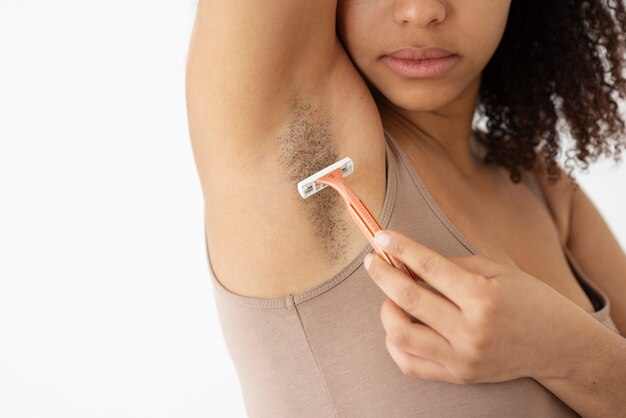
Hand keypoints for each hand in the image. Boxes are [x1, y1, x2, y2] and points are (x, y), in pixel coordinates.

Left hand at [363, 229, 589, 384]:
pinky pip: (409, 363)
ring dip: (387, 310)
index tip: (381, 236)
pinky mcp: (457, 376)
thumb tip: (408, 258)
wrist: (558, 346)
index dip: (400, 248)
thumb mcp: (497, 271)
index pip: (429, 267)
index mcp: (484, 297)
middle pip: (408, 299)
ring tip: (393, 298)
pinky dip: (395, 342)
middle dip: (382, 274)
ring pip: (400, 335)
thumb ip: (451, 265)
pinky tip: (401, 324)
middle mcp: (471, 331)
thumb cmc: (528, 300)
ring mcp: (462, 358)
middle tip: (373, 261)